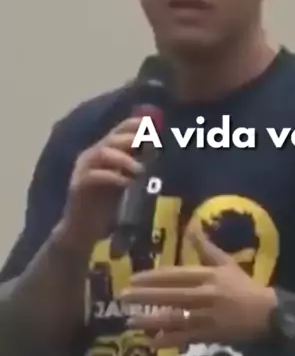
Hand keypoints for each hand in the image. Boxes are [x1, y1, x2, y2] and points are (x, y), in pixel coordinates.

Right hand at [59, 116, 144, 250]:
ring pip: (102, 153)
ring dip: (124, 158)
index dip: (133, 125)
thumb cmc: (106, 205)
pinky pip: (94, 175)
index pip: (117, 131)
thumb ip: (135, 165)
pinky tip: (126, 182)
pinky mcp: (78, 186)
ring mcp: (82, 170)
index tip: (150, 125)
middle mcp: (91, 156)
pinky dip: (113, 177)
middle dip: (131, 139)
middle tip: (149, 147)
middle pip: (111, 139)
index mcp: (103, 152)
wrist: (83, 230)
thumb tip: (156, 151)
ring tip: (140, 170)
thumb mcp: (124, 181)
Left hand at [121, 225, 276, 348]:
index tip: (133, 278)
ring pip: (175, 317)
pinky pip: (185, 338)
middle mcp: (206, 294)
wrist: (268, 314)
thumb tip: (191, 225)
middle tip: (123, 297)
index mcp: (209, 276)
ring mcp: (207, 316)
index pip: (176, 275)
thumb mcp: (227, 263)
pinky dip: (168, 340)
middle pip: (171, 295)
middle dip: (145, 296)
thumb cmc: (245, 286)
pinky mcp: (210, 335)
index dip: (153, 277)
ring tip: (130, 320)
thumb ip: (206, 246)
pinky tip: (151, 342)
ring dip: (151, 319)